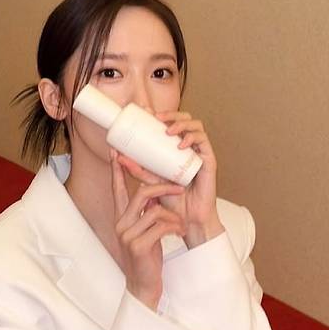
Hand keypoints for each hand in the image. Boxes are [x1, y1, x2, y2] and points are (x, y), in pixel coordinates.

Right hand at [110, 150, 185, 310]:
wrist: (144, 287)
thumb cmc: (147, 258)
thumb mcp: (145, 232)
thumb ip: (147, 213)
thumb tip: (156, 193)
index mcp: (121, 219)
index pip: (117, 189)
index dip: (118, 170)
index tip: (116, 152)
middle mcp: (121, 224)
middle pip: (141, 194)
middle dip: (163, 188)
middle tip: (179, 187)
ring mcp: (128, 235)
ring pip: (154, 210)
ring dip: (173, 215)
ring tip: (180, 224)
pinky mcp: (139, 246)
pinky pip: (161, 226)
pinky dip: (173, 227)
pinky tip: (178, 233)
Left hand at [115, 111, 224, 248]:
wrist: (187, 218)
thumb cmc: (172, 200)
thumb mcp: (150, 181)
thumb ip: (138, 169)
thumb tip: (119, 157)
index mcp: (176, 148)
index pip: (171, 123)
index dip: (161, 113)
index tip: (146, 111)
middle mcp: (189, 147)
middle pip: (185, 119)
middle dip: (172, 114)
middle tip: (157, 117)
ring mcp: (199, 152)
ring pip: (196, 126)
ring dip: (182, 123)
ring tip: (168, 130)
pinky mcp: (209, 160)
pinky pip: (204, 141)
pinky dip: (193, 138)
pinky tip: (181, 145)